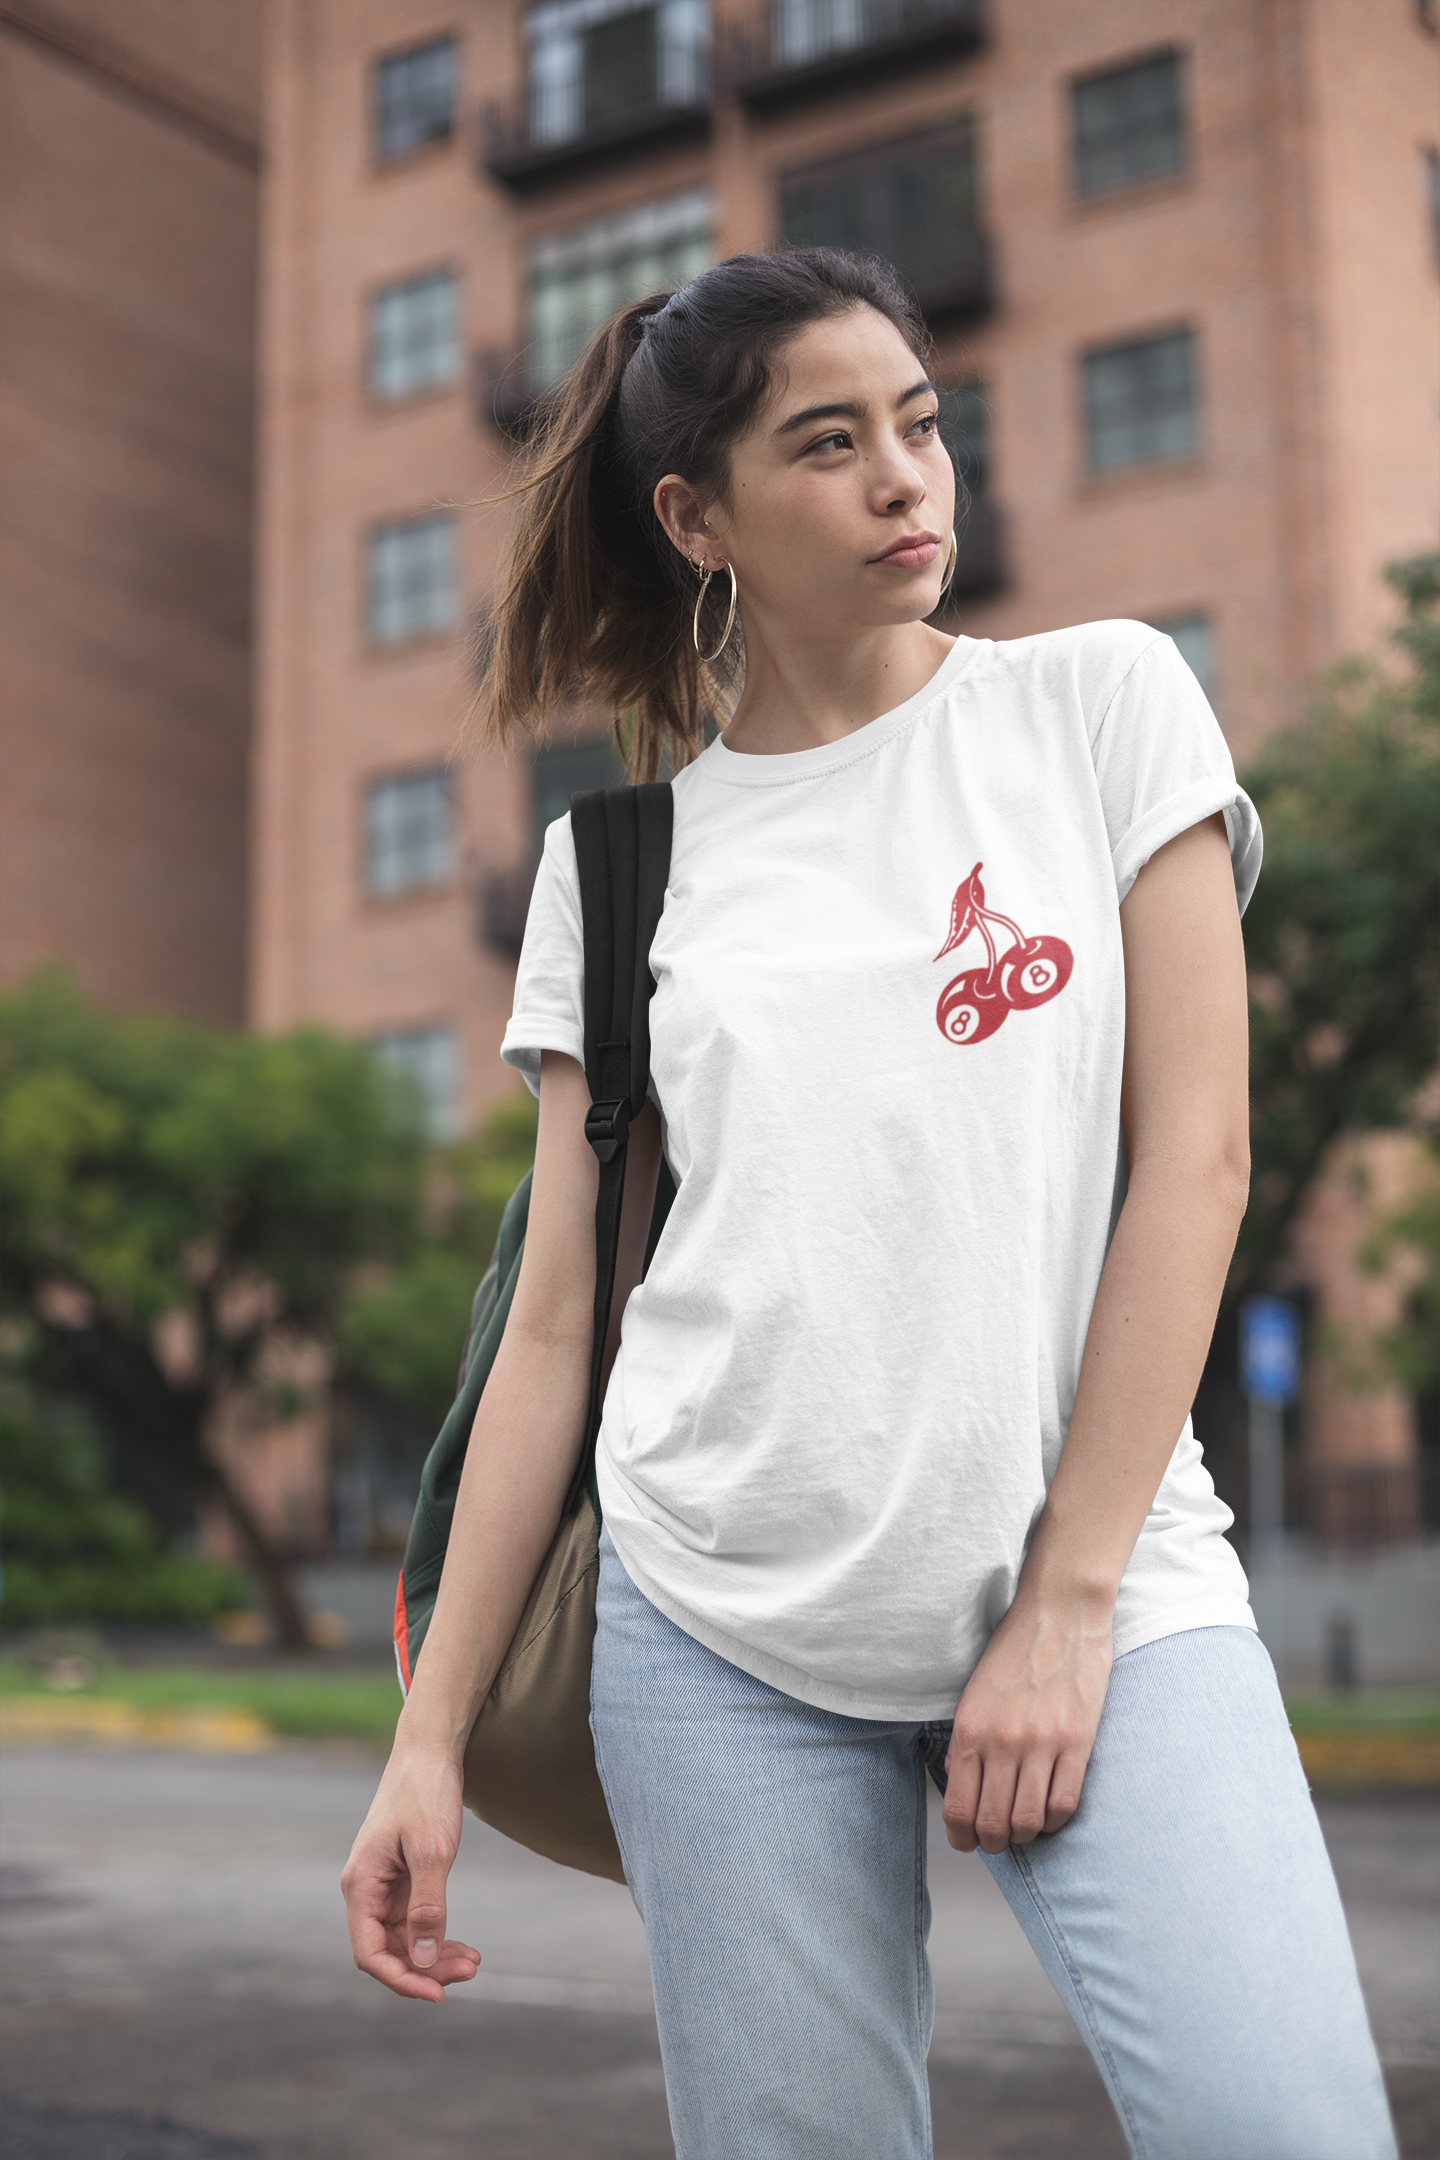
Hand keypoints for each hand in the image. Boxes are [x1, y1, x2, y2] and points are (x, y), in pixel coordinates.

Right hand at [341, 1743, 481, 2003]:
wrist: (430, 1751)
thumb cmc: (426, 1793)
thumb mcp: (432, 1851)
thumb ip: (428, 1908)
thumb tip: (424, 1961)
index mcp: (361, 1884)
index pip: (369, 1953)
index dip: (402, 1979)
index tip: (438, 1994)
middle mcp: (365, 1890)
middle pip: (388, 1951)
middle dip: (426, 1968)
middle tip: (470, 1970)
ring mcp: (383, 1885)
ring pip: (404, 1939)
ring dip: (435, 1956)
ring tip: (473, 1962)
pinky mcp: (401, 1879)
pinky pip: (414, 1921)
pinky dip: (437, 1935)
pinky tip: (463, 1946)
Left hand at [942, 1589, 1112, 1854]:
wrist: (1059, 1612)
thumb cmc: (1015, 1648)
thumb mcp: (974, 1693)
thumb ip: (967, 1741)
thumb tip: (964, 1786)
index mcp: (970, 1728)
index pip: (958, 1808)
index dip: (962, 1837)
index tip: (968, 1840)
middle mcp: (1001, 1741)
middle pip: (992, 1823)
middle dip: (993, 1842)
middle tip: (998, 1838)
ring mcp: (1041, 1743)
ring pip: (1028, 1821)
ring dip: (1024, 1834)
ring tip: (1025, 1826)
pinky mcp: (1077, 1742)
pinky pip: (1063, 1804)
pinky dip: (1054, 1820)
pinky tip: (1050, 1812)